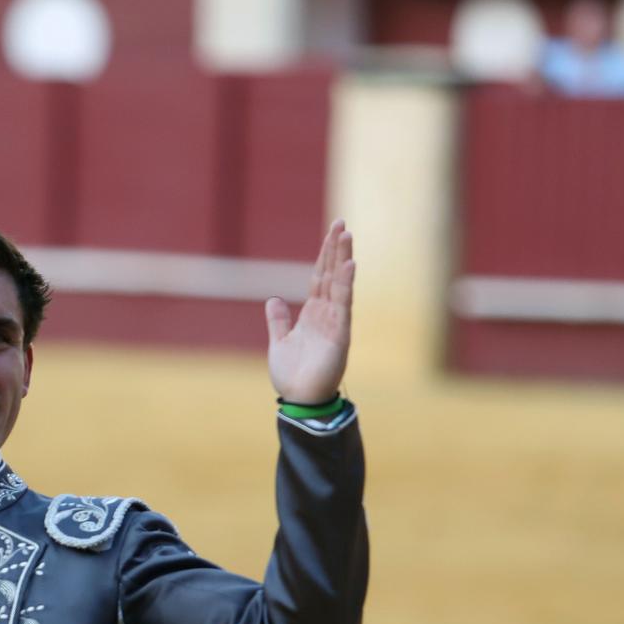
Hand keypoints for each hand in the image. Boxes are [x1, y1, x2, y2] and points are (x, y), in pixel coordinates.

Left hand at [265, 219, 354, 405]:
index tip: (331, 232)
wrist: (299, 400)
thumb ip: (278, 321)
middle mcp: (326, 314)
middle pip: (332, 274)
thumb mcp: (279, 342)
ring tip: (347, 235)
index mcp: (312, 314)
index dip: (324, 255)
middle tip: (342, 223)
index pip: (320, 277)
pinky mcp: (340, 334)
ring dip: (343, 259)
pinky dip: (346, 285)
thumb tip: (273, 299)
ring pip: (340, 284)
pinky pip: (344, 305)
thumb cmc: (292, 376)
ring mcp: (335, 322)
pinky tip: (350, 265)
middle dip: (336, 249)